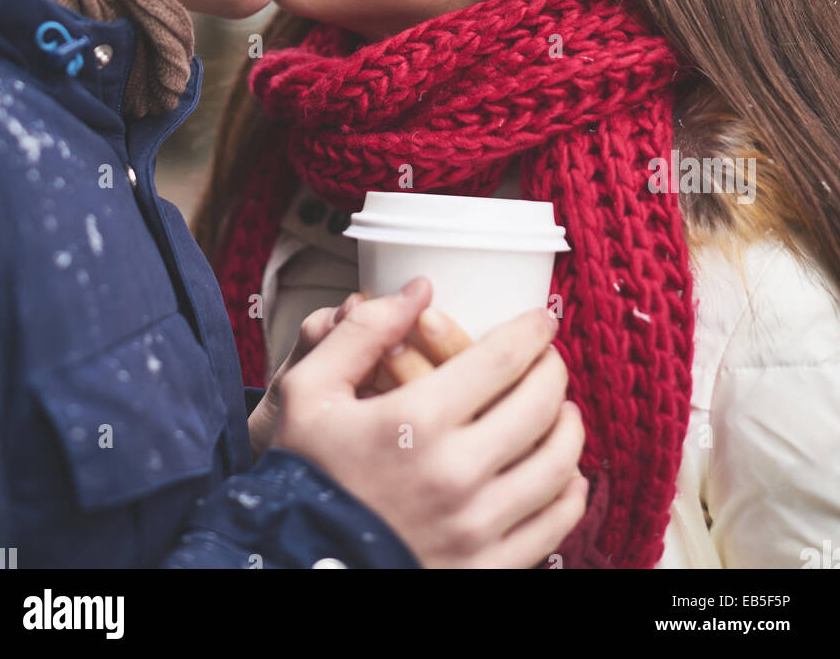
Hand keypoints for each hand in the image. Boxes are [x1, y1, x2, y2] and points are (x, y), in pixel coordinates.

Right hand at [269, 277, 588, 567]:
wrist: (291, 565)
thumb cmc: (299, 474)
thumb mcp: (308, 391)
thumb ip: (362, 333)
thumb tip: (418, 290)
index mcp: (415, 422)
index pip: (501, 359)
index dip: (531, 331)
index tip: (542, 319)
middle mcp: (455, 474)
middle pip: (540, 406)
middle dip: (553, 371)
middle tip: (549, 359)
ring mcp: (474, 529)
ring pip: (557, 466)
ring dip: (568, 429)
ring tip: (561, 410)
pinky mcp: (483, 569)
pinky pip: (551, 527)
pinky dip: (568, 493)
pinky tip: (563, 474)